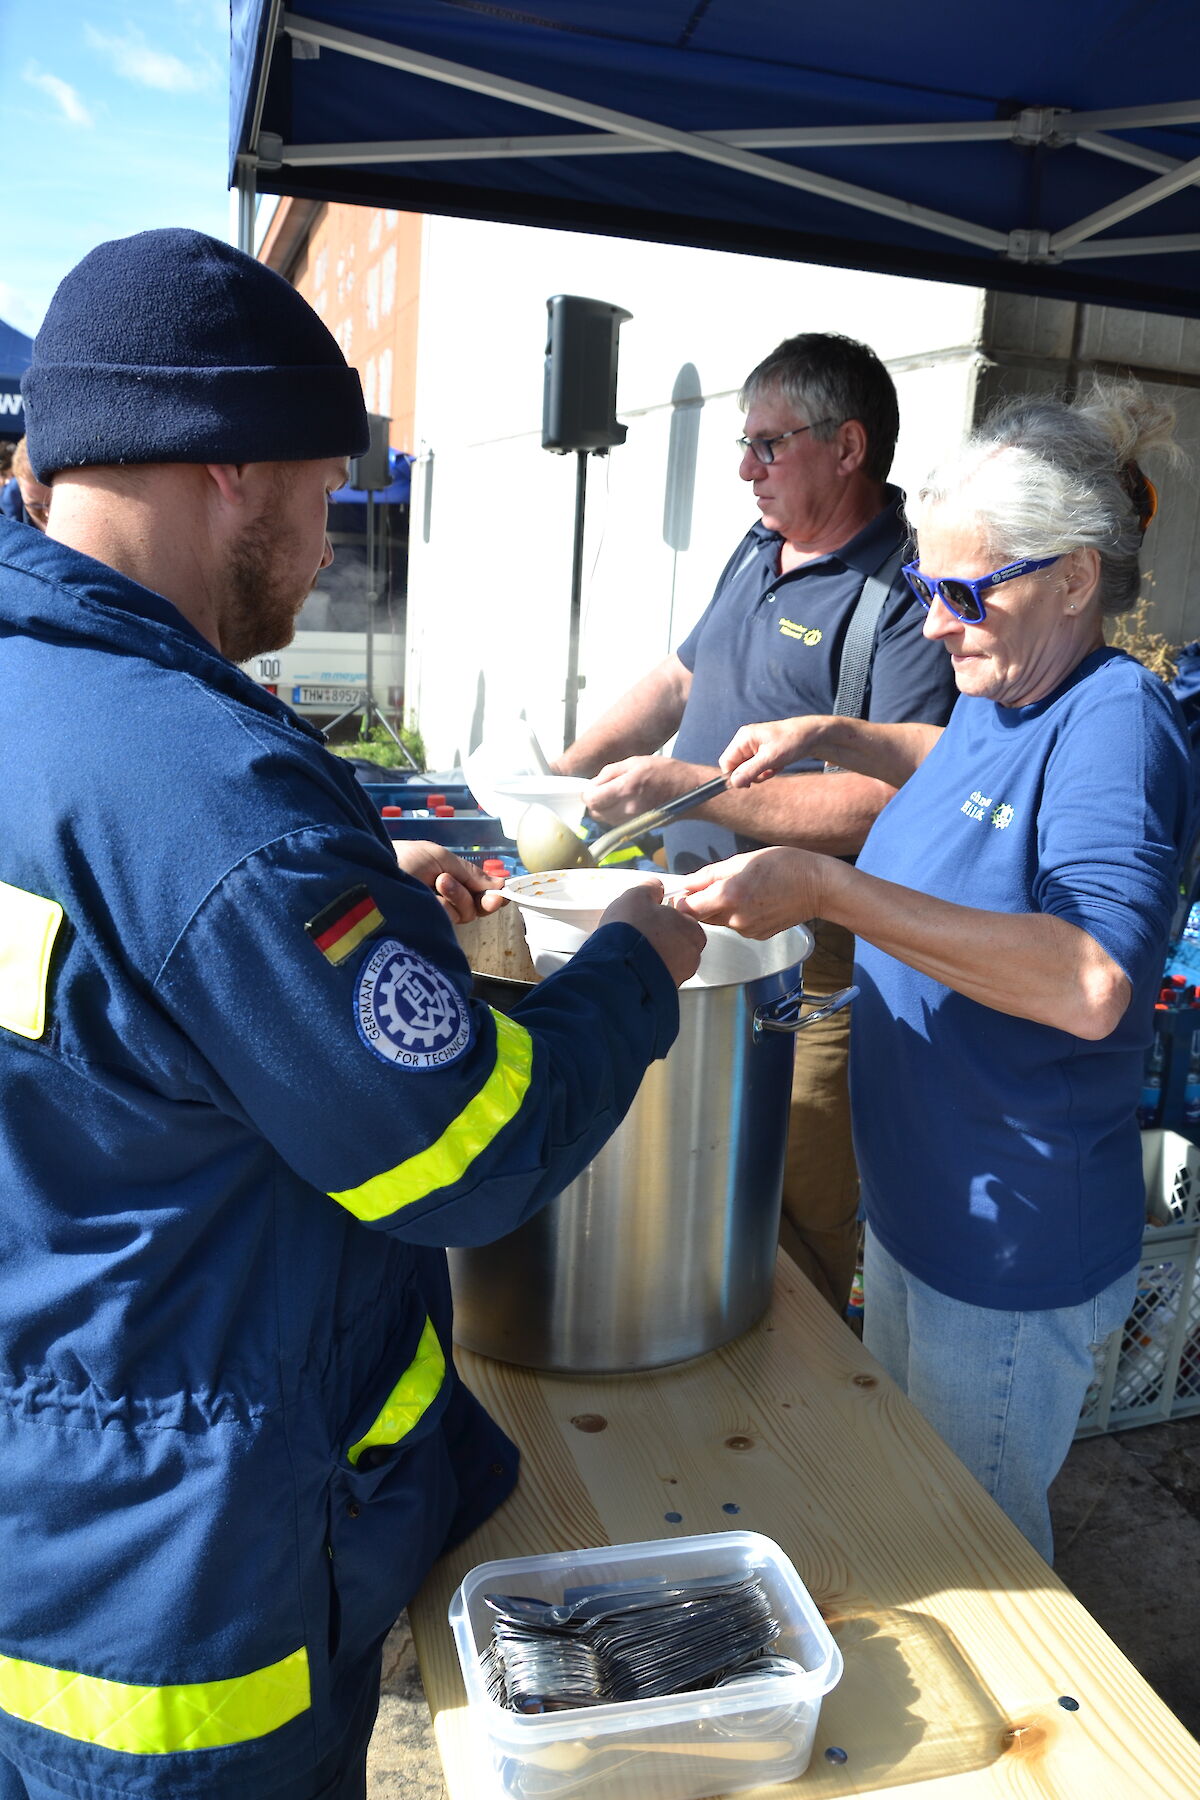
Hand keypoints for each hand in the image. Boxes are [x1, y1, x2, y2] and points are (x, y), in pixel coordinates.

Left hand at [393, 841, 506, 924]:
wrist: (374, 868)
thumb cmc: (404, 857)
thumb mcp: (441, 858)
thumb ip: (471, 873)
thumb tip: (501, 884)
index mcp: (449, 880)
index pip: (478, 894)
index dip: (493, 896)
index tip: (503, 895)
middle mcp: (443, 900)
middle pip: (476, 908)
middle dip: (479, 897)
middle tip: (488, 895)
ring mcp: (434, 915)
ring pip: (464, 913)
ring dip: (457, 895)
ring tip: (438, 882)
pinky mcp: (426, 927)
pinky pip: (449, 918)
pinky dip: (445, 905)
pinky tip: (430, 895)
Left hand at [584, 756, 710, 823]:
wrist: (690, 791)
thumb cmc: (665, 771)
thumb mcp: (635, 762)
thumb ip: (610, 773)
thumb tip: (592, 784)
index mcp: (626, 788)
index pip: (592, 799)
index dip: (588, 793)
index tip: (593, 787)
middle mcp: (628, 808)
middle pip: (596, 812)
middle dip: (596, 801)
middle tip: (604, 790)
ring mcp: (634, 820)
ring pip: (605, 820)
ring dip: (604, 809)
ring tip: (616, 796)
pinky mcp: (639, 827)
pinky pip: (616, 823)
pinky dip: (614, 815)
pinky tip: (625, 804)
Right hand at [599, 878, 704, 987]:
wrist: (618, 970)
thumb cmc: (631, 932)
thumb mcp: (636, 896)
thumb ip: (650, 888)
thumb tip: (655, 887)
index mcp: (692, 928)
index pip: (683, 919)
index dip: (664, 917)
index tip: (649, 917)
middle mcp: (692, 954)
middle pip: (678, 941)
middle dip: (662, 938)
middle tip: (640, 934)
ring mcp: (681, 976)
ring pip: (670, 961)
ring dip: (655, 956)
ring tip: (633, 951)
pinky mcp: (666, 991)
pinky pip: (659, 977)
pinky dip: (648, 972)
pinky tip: (632, 966)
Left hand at [673, 847, 828, 939]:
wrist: (818, 887)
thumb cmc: (784, 865)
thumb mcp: (743, 860)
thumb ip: (710, 875)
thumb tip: (686, 883)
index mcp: (729, 896)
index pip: (687, 908)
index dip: (682, 899)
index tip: (685, 891)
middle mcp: (735, 918)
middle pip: (701, 916)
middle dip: (701, 903)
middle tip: (714, 885)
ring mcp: (747, 930)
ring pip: (719, 921)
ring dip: (720, 909)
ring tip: (741, 891)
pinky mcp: (757, 936)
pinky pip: (736, 926)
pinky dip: (737, 915)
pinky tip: (754, 902)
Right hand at [721, 717, 828, 786]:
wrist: (812, 735)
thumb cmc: (792, 742)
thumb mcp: (770, 759)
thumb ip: (750, 771)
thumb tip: (733, 783)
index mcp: (744, 738)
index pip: (726, 762)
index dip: (734, 776)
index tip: (748, 784)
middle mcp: (746, 740)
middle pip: (736, 766)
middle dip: (751, 774)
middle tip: (767, 773)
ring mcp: (754, 745)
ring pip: (747, 768)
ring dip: (760, 773)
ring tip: (775, 767)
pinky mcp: (762, 750)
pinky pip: (757, 766)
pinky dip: (767, 769)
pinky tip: (778, 765)